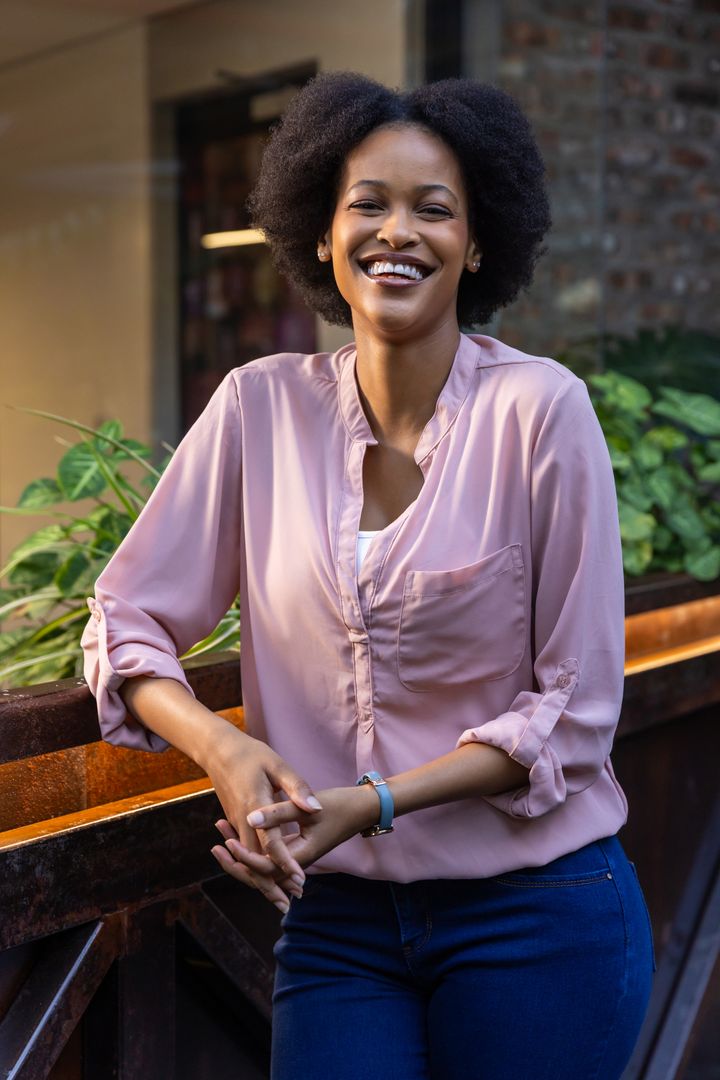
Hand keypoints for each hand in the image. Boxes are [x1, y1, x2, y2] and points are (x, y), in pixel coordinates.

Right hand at [203, 726, 322, 912]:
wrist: (217, 750)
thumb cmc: (251, 754)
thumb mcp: (277, 765)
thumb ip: (297, 789)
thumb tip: (316, 809)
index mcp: (255, 807)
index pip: (271, 844)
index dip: (286, 864)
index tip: (300, 881)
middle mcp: (243, 821)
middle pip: (255, 861)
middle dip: (272, 884)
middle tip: (292, 901)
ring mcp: (236, 823)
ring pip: (248, 859)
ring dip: (263, 879)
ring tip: (283, 896)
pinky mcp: (235, 822)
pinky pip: (245, 850)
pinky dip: (256, 865)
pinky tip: (270, 872)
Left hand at [215, 784, 379, 906]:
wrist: (362, 808)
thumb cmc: (339, 805)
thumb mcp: (308, 807)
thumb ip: (279, 812)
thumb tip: (250, 818)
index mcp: (300, 856)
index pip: (265, 869)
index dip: (244, 857)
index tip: (228, 841)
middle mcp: (296, 862)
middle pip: (259, 874)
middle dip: (236, 862)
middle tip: (216, 844)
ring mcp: (295, 857)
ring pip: (262, 866)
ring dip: (242, 854)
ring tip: (222, 832)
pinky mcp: (294, 849)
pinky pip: (268, 857)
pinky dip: (252, 848)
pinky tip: (239, 831)